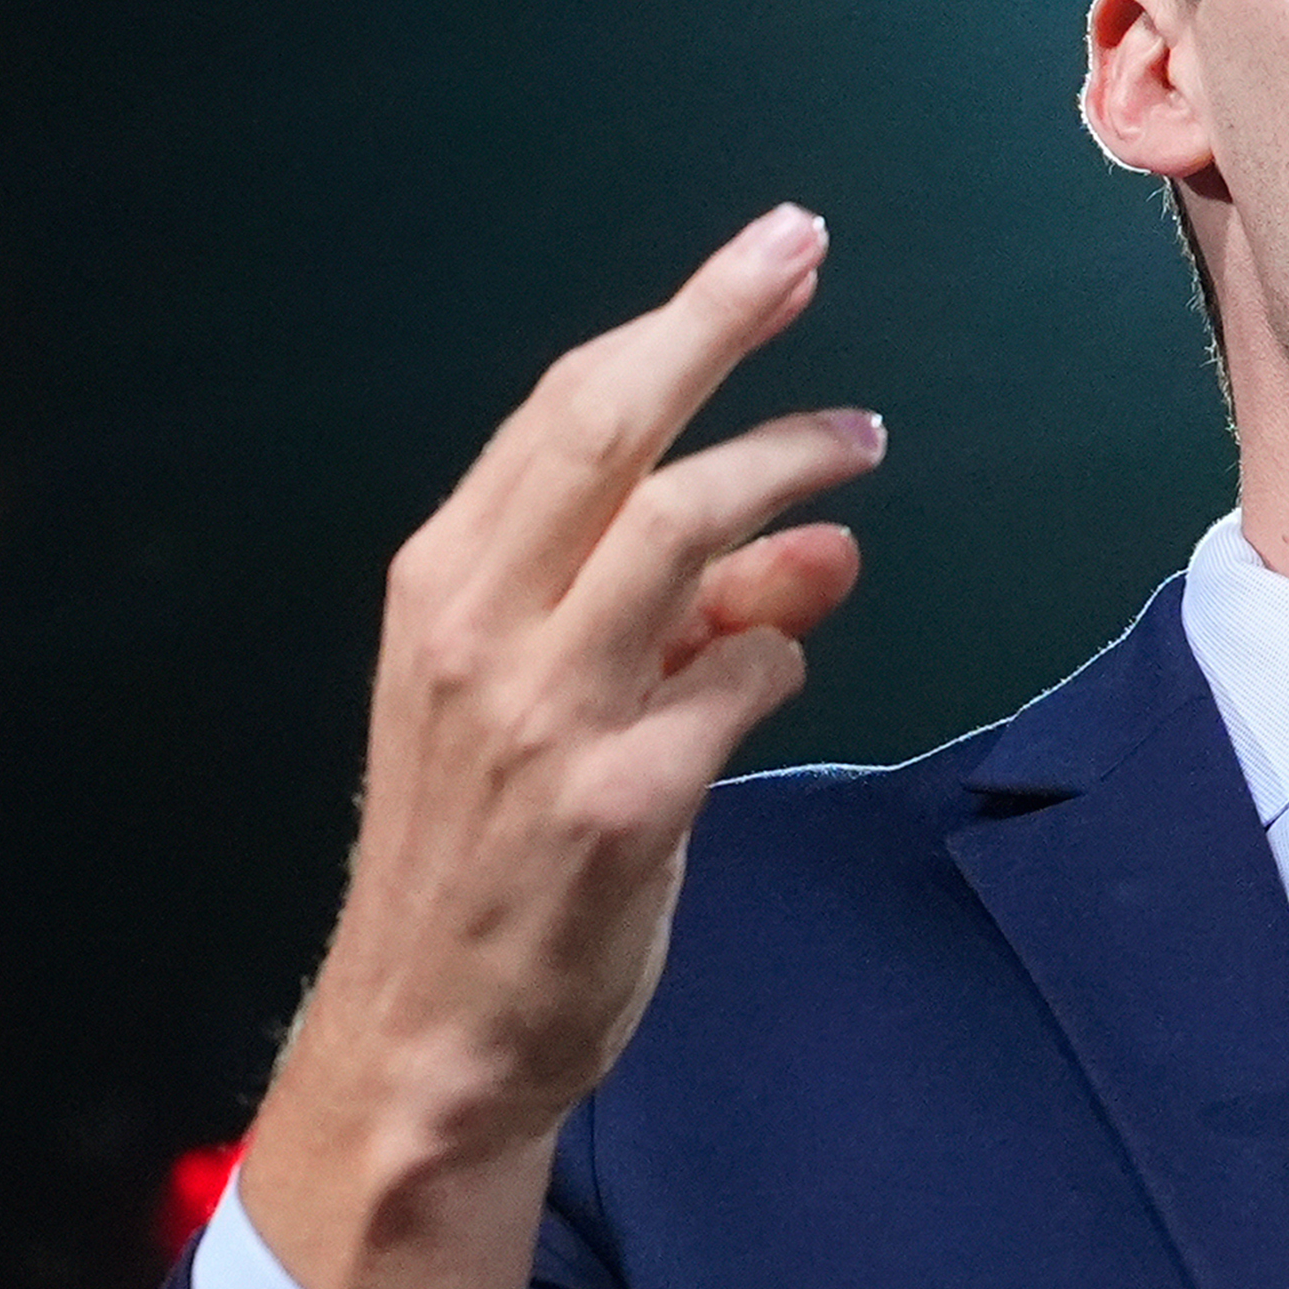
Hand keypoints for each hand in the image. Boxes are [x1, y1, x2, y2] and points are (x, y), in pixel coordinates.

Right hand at [239, 202, 880, 1288]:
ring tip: (856, 447)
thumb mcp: (549, 706)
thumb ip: (677, 615)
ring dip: (785, 471)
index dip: (677, 321)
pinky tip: (782, 661)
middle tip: (804, 257)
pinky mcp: (618, 800)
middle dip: (720, 326)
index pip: (565, 410)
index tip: (768, 255)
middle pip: (615, 430)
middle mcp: (477, 629)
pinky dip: (777, 654)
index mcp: (442, 585)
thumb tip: (817, 538)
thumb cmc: (489, 857)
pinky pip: (736, 681)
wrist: (432, 1033)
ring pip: (684, 533)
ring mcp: (544, 713)